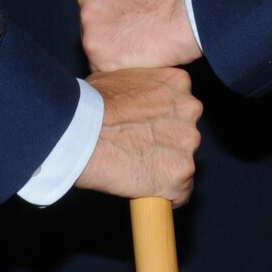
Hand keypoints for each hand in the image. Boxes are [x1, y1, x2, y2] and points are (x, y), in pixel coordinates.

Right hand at [75, 67, 202, 205]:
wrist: (82, 133)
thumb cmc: (91, 104)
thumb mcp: (119, 77)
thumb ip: (140, 87)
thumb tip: (133, 98)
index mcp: (177, 83)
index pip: (181, 105)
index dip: (163, 120)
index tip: (147, 129)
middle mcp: (190, 110)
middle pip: (185, 133)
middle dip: (168, 144)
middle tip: (140, 149)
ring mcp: (187, 144)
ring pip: (184, 162)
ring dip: (166, 168)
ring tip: (136, 168)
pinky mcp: (181, 175)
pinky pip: (180, 191)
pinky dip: (165, 193)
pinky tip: (144, 188)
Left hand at [78, 0, 199, 71]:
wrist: (191, 11)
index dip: (113, 2)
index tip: (129, 11)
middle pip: (91, 14)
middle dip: (109, 24)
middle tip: (135, 30)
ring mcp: (88, 22)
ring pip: (95, 40)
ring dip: (113, 45)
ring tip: (142, 44)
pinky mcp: (96, 52)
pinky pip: (102, 64)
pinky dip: (118, 65)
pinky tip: (139, 58)